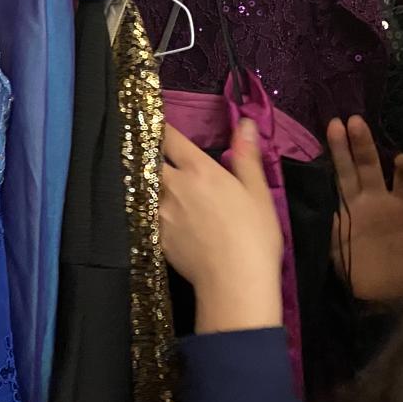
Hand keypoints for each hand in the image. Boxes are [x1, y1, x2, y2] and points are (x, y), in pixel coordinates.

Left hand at [160, 119, 283, 333]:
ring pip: (145, 187)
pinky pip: (147, 214)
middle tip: (148, 150)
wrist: (234, 282)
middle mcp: (174, 186)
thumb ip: (247, 156)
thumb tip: (246, 123)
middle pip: (149, 161)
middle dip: (147, 153)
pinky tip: (159, 214)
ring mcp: (161, 212)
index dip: (160, 126)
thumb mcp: (257, 192)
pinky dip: (150, 208)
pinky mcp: (155, 235)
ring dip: (148, 181)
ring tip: (153, 181)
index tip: (154, 119)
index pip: (170, 138)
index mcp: (199, 170)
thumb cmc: (253, 235)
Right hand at [328, 116, 402, 303]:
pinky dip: (320, 189)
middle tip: (353, 120)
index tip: (402, 160)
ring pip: (345, 175)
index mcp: (402, 209)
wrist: (379, 301)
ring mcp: (354, 211)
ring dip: (341, 152)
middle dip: (362, 145)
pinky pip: (326, 203)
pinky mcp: (335, 226)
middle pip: (368, 168)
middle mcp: (377, 204)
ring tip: (335, 124)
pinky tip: (311, 170)